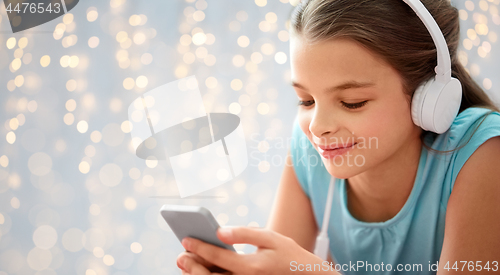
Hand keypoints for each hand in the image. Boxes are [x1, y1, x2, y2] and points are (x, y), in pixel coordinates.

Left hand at [176, 226, 329, 274]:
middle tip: (180, 255)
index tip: (186, 239)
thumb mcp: (270, 237)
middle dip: (193, 266)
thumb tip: (220, 231)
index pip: (219, 256)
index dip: (200, 247)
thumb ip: (244, 233)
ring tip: (186, 264)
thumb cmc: (288, 254)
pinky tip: (202, 270)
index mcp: (252, 267)